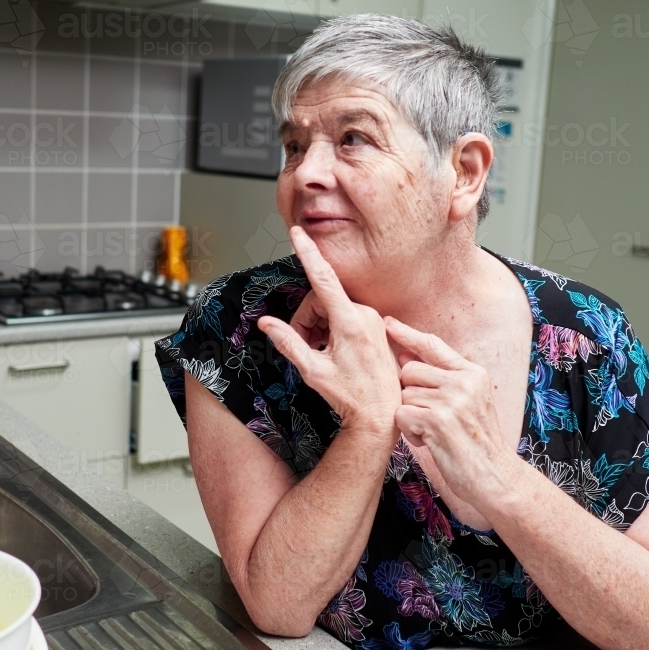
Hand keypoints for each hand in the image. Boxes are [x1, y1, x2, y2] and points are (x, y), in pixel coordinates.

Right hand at [257, 227, 399, 437]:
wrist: (382, 416)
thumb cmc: (350, 397)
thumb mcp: (313, 372)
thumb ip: (289, 343)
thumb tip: (266, 323)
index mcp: (350, 323)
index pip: (323, 279)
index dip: (308, 253)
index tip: (298, 233)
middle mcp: (365, 315)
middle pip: (322, 300)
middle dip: (306, 319)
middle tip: (302, 345)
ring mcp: (373, 320)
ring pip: (333, 308)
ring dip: (318, 325)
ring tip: (319, 352)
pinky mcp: (376, 326)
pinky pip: (346, 315)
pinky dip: (332, 329)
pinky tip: (333, 351)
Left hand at [386, 317, 519, 501]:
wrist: (496, 477)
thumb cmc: (475, 442)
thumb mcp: (469, 402)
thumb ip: (442, 378)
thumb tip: (404, 355)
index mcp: (473, 373)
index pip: (433, 345)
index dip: (407, 333)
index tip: (388, 323)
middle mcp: (464, 381)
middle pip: (409, 370)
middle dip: (410, 393)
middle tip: (430, 417)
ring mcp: (452, 400)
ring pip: (404, 394)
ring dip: (410, 416)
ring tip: (434, 432)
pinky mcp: (438, 420)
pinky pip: (401, 415)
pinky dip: (408, 432)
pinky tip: (429, 442)